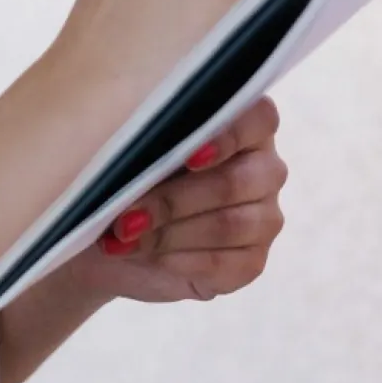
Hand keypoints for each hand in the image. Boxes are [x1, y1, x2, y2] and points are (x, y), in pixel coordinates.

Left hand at [65, 96, 287, 303]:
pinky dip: (178, 260)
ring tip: (124, 236)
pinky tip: (147, 255)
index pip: (259, 118)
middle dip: (173, 200)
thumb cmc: (129, 170)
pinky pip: (223, 264)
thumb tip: (140, 143)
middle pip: (235, 182)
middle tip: (124, 216)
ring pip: (228, 225)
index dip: (227, 137)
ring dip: (169, 233)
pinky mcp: (252, 261)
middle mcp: (264, 167)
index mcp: (244, 122)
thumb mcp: (133, 144)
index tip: (188, 157)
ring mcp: (263, 216)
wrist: (117, 229)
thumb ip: (148, 135)